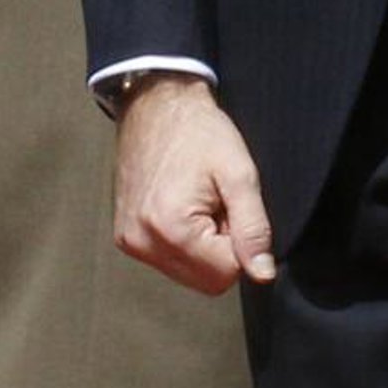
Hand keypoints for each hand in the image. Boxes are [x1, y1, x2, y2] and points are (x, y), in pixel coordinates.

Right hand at [113, 75, 277, 295]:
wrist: (156, 105)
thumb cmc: (198, 132)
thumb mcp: (239, 174)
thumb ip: (253, 228)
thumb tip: (262, 274)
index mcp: (171, 228)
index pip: (227, 274)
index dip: (239, 242)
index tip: (228, 206)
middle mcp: (143, 242)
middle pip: (206, 281)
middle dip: (220, 248)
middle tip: (214, 204)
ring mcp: (130, 242)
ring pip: (189, 273)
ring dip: (202, 246)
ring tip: (197, 202)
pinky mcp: (125, 238)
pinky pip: (169, 260)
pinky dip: (183, 241)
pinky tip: (181, 205)